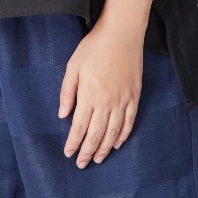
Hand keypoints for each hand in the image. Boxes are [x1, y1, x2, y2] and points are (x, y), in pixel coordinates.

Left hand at [58, 17, 143, 167]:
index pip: (79, 128)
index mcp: (89, 95)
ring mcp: (123, 100)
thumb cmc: (94, 47)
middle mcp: (107, 102)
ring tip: (98, 159)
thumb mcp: (73, 66)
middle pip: (96, 135)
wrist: (121, 33)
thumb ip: (67, 92)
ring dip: (104, 148)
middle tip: (81, 164)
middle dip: (87, 152)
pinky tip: (116, 143)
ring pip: (113, 132)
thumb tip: (62, 115)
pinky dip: (123, 135)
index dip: (74, 143)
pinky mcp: (134, 96)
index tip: (68, 154)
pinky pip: (129, 122)